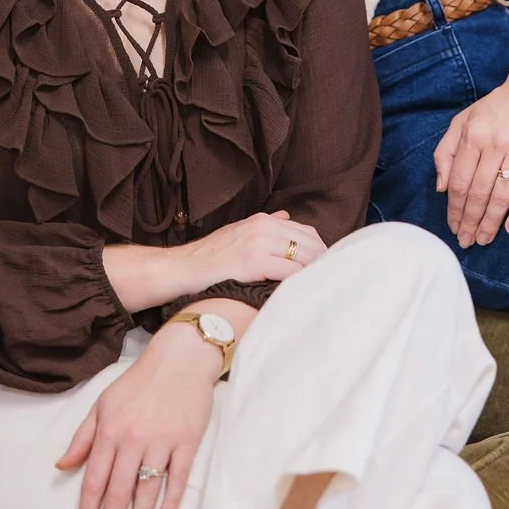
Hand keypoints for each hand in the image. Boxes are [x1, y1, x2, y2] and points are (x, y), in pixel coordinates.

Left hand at [55, 328, 215, 508]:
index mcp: (110, 430)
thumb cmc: (138, 382)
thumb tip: (62, 467)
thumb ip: (83, 437)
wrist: (180, 358)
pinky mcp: (187, 441)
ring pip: (147, 490)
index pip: (94, 480)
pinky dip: (171, 503)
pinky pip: (178, 478)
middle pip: (119, 492)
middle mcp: (133, 438)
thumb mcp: (102, 404)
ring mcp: (162, 440)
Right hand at [183, 209, 325, 285]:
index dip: (320, 250)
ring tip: (317, 287)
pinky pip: (289, 272)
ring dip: (313, 273)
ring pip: (303, 257)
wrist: (182, 268)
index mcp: (262, 220)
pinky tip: (300, 291)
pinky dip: (299, 282)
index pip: (306, 232)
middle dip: (322, 262)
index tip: (324, 267)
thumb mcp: (238, 232)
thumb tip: (286, 217)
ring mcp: (258, 244)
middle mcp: (263, 227)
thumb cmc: (210, 256)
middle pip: (310, 243)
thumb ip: (264, 225)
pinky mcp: (252, 262)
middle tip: (326, 280)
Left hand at [434, 29, 508, 247]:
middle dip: (469, 221)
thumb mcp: (463, 120)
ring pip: (501, 195)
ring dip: (491, 222)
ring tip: (484, 239)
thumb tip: (440, 187)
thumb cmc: (497, 106)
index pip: (458, 181)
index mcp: (472, 135)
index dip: (453, 209)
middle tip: (466, 241)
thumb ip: (446, 151)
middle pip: (478, 192)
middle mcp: (494, 143)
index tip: (453, 227)